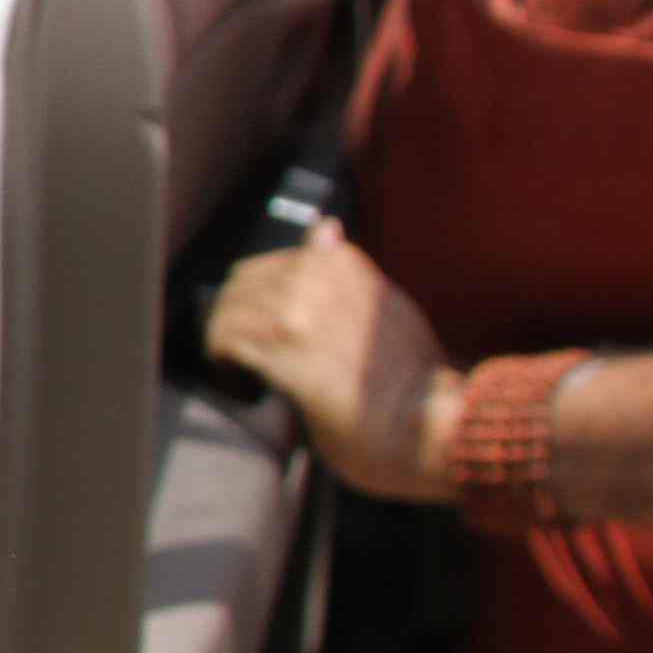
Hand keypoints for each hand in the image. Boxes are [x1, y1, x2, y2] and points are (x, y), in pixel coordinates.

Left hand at [203, 222, 460, 504]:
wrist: (430, 421)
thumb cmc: (415, 376)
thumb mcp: (389, 305)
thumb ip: (349, 272)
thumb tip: (325, 231)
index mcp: (342, 262)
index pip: (270, 265)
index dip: (259, 298)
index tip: (266, 328)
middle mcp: (315, 278)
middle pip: (241, 284)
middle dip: (235, 317)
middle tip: (244, 354)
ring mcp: (296, 312)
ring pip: (227, 312)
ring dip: (227, 343)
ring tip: (242, 374)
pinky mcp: (281, 351)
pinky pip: (223, 342)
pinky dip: (223, 365)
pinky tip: (241, 386)